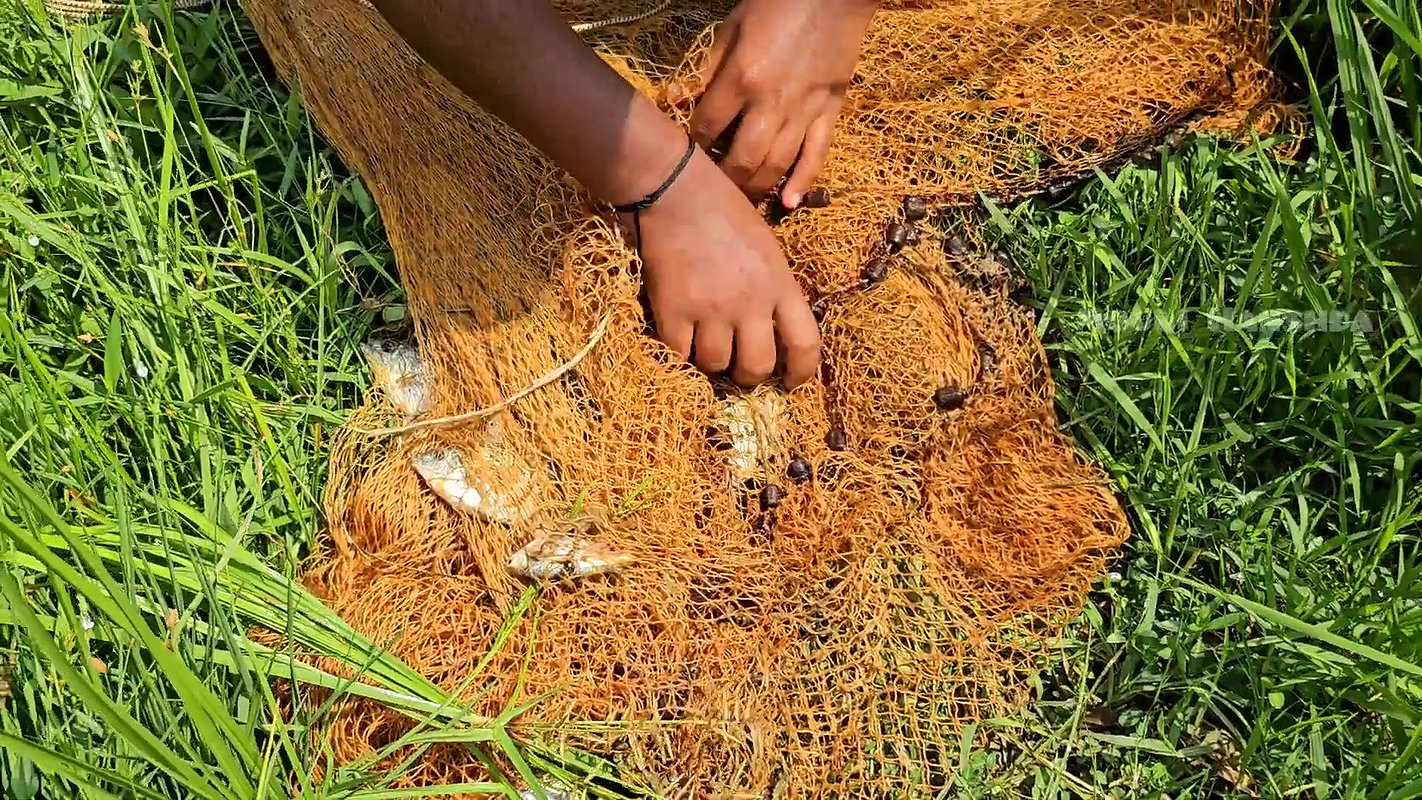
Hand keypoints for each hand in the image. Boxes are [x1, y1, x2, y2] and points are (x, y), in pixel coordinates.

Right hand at [627, 150, 820, 387]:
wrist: (675, 192)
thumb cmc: (725, 211)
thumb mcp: (768, 248)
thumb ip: (775, 289)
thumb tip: (774, 330)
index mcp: (780, 285)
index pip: (806, 345)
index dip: (801, 373)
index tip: (790, 382)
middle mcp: (750, 303)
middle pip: (758, 367)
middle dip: (749, 375)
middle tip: (738, 367)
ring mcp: (710, 310)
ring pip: (715, 365)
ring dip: (711, 363)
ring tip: (705, 347)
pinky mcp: (673, 312)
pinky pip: (679, 354)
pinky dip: (679, 353)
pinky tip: (679, 338)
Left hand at [691, 0, 874, 206]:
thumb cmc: (778, 3)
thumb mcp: (732, 28)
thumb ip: (706, 69)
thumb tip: (674, 97)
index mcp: (742, 78)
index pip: (707, 128)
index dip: (694, 147)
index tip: (688, 156)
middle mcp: (771, 102)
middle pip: (742, 160)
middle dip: (724, 180)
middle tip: (715, 190)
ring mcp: (804, 110)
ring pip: (776, 164)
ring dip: (756, 188)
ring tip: (743, 199)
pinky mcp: (831, 111)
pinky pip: (817, 155)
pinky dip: (803, 182)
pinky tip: (789, 204)